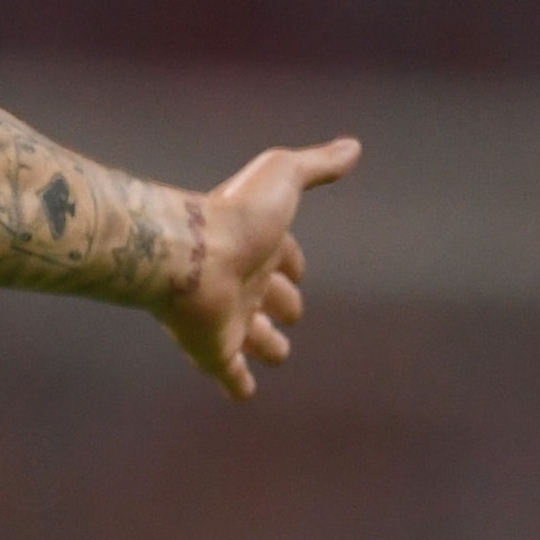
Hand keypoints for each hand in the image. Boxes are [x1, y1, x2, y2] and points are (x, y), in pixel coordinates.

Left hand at [152, 137, 360, 399]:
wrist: (187, 255)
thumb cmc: (235, 217)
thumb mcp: (282, 177)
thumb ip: (315, 164)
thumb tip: (352, 146)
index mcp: (259, 245)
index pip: (284, 257)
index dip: (293, 262)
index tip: (297, 269)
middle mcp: (243, 282)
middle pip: (271, 298)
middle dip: (284, 304)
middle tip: (291, 312)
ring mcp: (227, 318)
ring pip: (253, 337)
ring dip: (266, 344)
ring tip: (276, 352)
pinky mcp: (213, 350)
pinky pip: (228, 372)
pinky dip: (238, 384)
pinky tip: (242, 394)